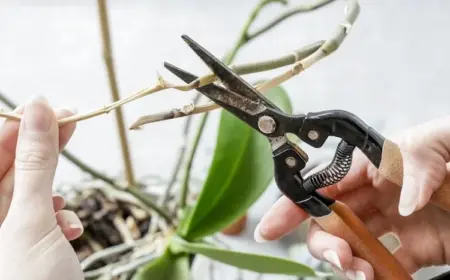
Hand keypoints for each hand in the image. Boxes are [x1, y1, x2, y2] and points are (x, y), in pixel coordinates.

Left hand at [0, 97, 83, 279]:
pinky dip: (59, 219)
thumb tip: (37, 111)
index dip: (14, 127)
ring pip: (29, 193)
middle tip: (69, 121)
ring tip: (68, 204)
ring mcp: (5, 235)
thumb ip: (36, 164)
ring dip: (54, 192)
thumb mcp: (31, 221)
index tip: (45, 107)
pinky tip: (69, 230)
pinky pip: (41, 218)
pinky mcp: (28, 246)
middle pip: (9, 168)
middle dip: (40, 149)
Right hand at [254, 116, 449, 279]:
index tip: (270, 228)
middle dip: (324, 243)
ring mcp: (393, 226)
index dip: (292, 205)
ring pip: (350, 248)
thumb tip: (403, 202)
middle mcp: (377, 197)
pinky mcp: (413, 251)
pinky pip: (384, 268)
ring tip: (365, 275)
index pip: (322, 184)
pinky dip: (377, 278)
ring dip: (348, 265)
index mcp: (374, 167)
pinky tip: (382, 279)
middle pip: (329, 223)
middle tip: (342, 260)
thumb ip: (418, 163)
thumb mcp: (442, 143)